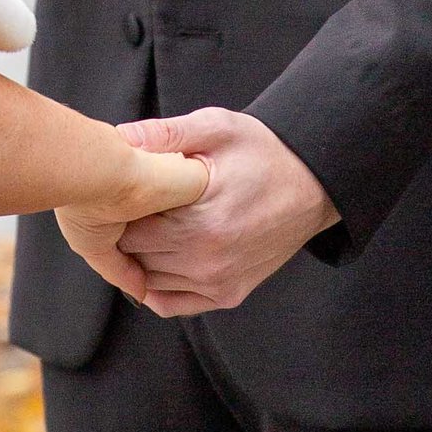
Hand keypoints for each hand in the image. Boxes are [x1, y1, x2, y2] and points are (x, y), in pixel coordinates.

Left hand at [95, 109, 335, 314]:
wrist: (312, 186)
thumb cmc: (262, 153)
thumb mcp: (217, 128)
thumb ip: (166, 133)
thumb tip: (120, 136)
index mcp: (201, 221)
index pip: (128, 229)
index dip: (119, 208)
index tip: (123, 190)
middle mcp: (208, 261)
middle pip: (134, 256)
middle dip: (126, 231)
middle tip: (131, 206)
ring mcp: (218, 283)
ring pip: (149, 280)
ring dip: (141, 257)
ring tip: (151, 224)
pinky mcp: (227, 295)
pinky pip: (172, 303)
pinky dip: (158, 284)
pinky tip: (161, 256)